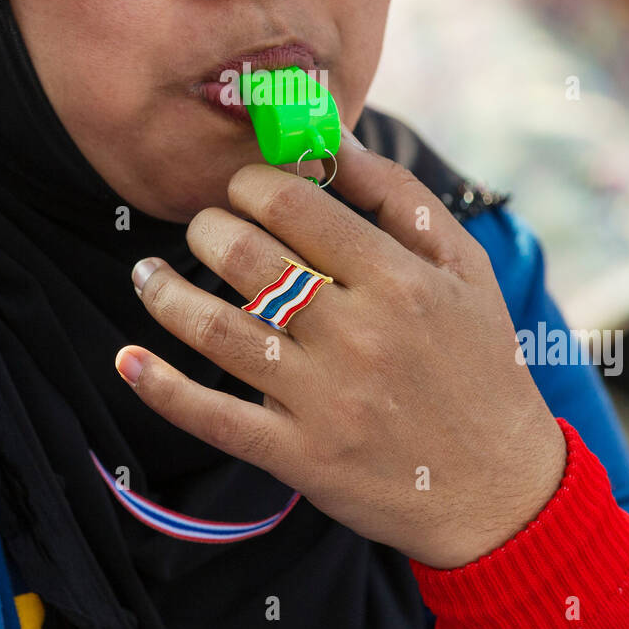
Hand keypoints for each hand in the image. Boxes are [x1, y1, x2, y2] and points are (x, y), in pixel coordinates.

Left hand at [117, 134, 566, 568]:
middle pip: (249, 259)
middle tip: (204, 228)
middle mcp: (359, 335)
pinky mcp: (301, 456)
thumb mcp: (464, 267)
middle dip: (208, 228)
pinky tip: (127, 358)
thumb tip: (331, 138)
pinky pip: (216, 417)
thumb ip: (397, 197)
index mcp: (399, 280)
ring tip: (146, 274)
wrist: (501, 489)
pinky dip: (163, 388)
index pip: (297, 206)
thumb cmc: (481, 362)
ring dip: (167, 294)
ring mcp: (325, 400)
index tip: (244, 188)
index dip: (253, 184)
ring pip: (219, 331)